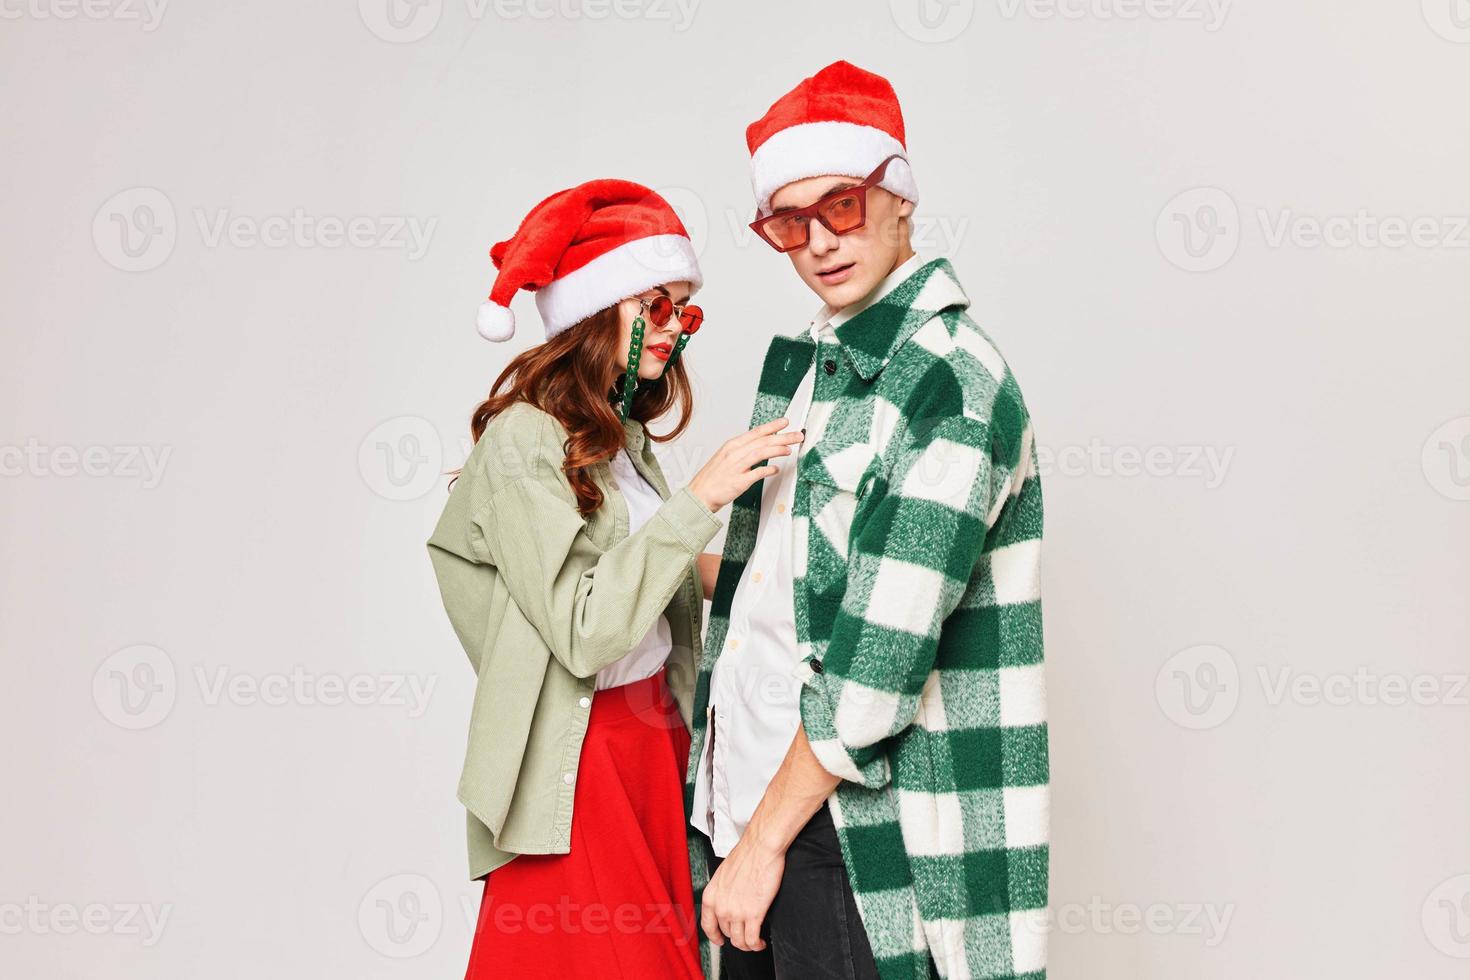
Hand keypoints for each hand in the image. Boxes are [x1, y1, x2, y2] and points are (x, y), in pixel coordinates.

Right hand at [687, 418, 802, 513]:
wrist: (699, 494)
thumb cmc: (713, 477)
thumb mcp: (726, 457)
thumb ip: (744, 450)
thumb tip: (762, 446)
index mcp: (732, 445)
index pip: (756, 432)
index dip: (772, 426)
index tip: (785, 422)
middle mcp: (734, 453)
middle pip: (762, 441)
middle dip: (782, 437)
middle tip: (797, 436)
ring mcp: (736, 467)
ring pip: (760, 453)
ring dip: (777, 450)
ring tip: (789, 449)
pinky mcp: (738, 481)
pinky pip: (757, 473)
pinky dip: (768, 470)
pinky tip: (776, 470)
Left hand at [699, 835, 784, 951]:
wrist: (760, 848)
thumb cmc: (747, 855)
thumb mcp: (724, 874)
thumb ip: (723, 891)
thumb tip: (729, 900)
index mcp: (711, 895)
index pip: (707, 925)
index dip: (714, 936)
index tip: (719, 940)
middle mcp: (721, 907)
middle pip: (727, 933)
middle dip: (737, 937)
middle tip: (746, 934)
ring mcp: (736, 912)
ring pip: (740, 941)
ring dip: (748, 945)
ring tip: (756, 941)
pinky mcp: (754, 914)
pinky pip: (752, 939)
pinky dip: (756, 945)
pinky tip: (761, 942)